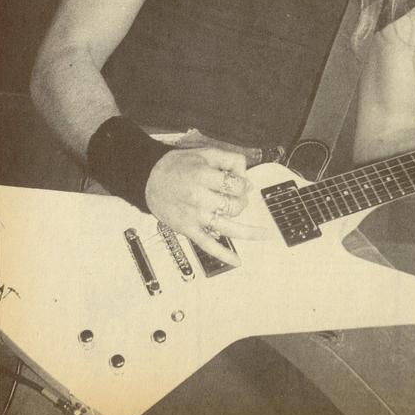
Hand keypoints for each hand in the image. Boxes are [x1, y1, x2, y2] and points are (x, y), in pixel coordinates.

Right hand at [145, 147, 264, 265]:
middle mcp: (199, 197)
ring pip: (227, 227)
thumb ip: (228, 160)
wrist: (148, 179)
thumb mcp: (204, 153)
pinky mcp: (188, 229)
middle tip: (239, 198)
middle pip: (234, 205)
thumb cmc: (176, 165)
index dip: (243, 183)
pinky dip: (223, 254)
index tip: (241, 183)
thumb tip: (247, 178)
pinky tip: (236, 260)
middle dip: (242, 201)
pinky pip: (208, 245)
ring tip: (265, 234)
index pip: (236, 184)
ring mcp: (194, 216)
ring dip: (249, 232)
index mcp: (203, 176)